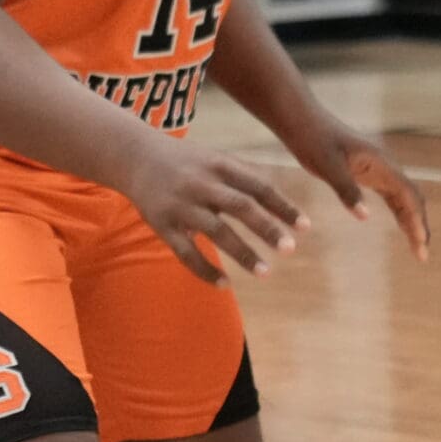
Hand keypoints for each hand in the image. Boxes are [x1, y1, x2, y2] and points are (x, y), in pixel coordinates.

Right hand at [116, 135, 308, 284]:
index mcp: (220, 165)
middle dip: (267, 229)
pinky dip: (205, 270)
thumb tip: (282, 197)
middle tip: (290, 249)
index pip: (258, 187)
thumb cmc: (186, 161)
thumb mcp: (215, 159)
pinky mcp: (162, 225)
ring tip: (265, 273)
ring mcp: (182, 205)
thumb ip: (244, 177)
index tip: (305, 227)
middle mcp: (202, 184)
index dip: (283, 207)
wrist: (135, 156)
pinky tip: (225, 284)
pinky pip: (186, 252)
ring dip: (243, 253)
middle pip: (241, 207)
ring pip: (216, 232)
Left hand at [281, 108, 430, 261]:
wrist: (302, 121)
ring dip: (411, 220)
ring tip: (417, 247)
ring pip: (403, 197)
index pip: (408, 193)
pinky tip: (402, 226)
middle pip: (411, 197)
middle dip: (419, 225)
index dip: (417, 218)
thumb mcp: (327, 166)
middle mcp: (384, 164)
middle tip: (422, 256)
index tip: (422, 242)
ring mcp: (377, 168)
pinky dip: (399, 212)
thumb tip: (364, 216)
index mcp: (380, 162)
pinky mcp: (367, 172)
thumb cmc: (313, 140)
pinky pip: (390, 194)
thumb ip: (346, 190)